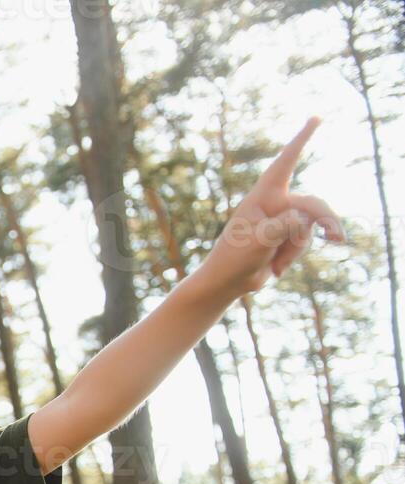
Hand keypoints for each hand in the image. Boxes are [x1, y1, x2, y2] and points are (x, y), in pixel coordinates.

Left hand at [196, 116, 345, 299]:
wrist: (227, 283)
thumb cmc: (234, 258)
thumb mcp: (257, 241)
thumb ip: (282, 226)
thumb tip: (303, 220)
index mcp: (263, 196)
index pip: (285, 163)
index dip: (301, 140)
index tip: (315, 118)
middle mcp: (275, 204)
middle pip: (312, 206)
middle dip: (326, 222)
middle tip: (339, 239)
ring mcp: (282, 221)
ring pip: (310, 228)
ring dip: (297, 249)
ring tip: (276, 265)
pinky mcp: (286, 237)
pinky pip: (304, 241)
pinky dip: (293, 256)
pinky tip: (276, 268)